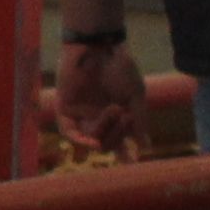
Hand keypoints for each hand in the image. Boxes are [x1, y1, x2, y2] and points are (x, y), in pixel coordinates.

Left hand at [55, 38, 146, 156]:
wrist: (101, 46)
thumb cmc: (120, 67)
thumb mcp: (135, 95)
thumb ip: (140, 120)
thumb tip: (145, 146)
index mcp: (115, 116)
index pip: (119, 141)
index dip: (125, 154)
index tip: (133, 163)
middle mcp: (96, 118)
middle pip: (106, 143)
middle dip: (119, 134)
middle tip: (127, 115)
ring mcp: (80, 114)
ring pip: (90, 138)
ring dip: (105, 131)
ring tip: (117, 110)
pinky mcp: (64, 108)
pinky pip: (68, 131)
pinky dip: (79, 140)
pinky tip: (92, 143)